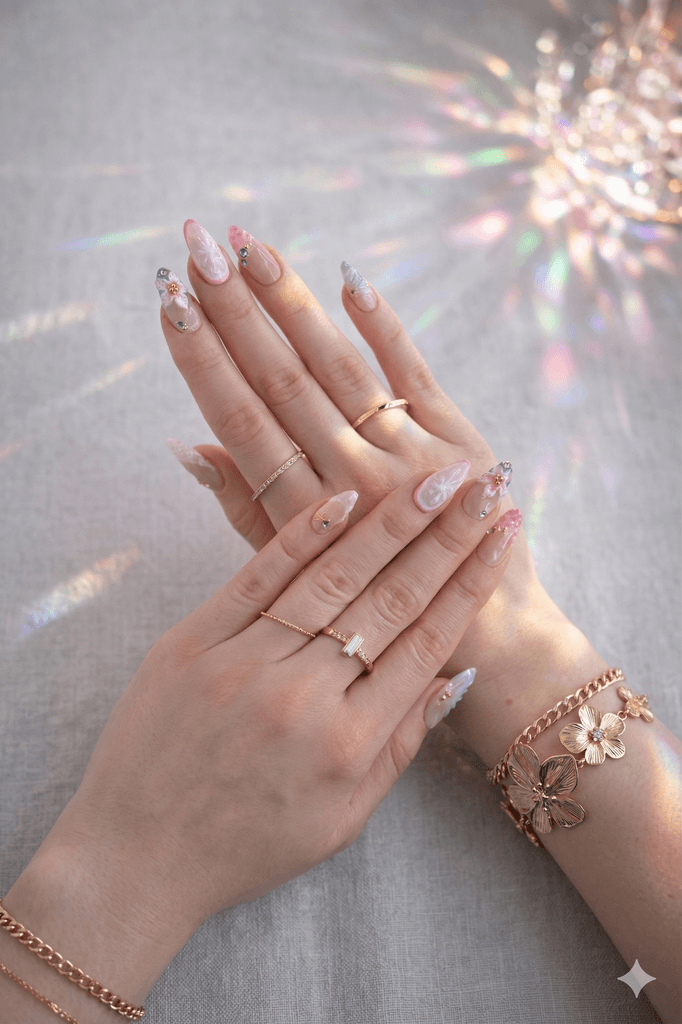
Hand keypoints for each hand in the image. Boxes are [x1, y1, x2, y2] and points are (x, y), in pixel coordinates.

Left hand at [6, 470, 516, 1005]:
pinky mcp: (194, 641)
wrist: (135, 855)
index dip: (470, 585)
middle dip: (447, 537)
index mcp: (349, 745)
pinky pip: (257, 577)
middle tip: (485, 485)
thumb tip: (457, 676)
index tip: (503, 538)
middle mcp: (303, 698)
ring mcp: (245, 663)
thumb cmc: (246, 843)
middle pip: (390, 600)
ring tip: (433, 480)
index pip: (426, 643)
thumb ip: (400, 746)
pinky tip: (342, 498)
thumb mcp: (342, 819)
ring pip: (333, 578)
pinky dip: (302, 535)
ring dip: (389, 523)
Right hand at [159, 223, 563, 696]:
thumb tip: (186, 447)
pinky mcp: (460, 439)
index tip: (170, 303)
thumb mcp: (297, 574)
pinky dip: (384, 328)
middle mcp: (354, 482)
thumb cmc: (376, 607)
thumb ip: (245, 508)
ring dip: (294, 305)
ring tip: (254, 247)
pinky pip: (414, 373)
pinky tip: (350, 281)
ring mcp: (409, 457)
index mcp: (305, 518)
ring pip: (340, 369)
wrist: (488, 634)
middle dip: (237, 310)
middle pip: (284, 382)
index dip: (203, 361)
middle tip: (199, 245)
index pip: (240, 422)